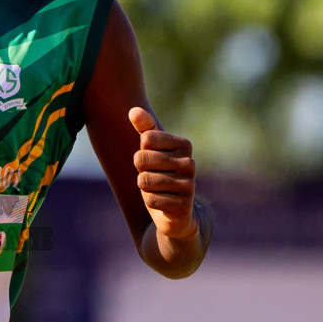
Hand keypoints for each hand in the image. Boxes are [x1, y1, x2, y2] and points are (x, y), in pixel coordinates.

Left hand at [128, 107, 197, 240]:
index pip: (145, 139)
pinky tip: (162, 203)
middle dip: (140, 170)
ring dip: (144, 187)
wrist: (176, 211)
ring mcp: (189, 185)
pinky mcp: (184, 206)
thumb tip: (133, 110)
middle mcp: (190, 163)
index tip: (153, 158)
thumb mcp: (152, 150)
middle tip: (152, 176)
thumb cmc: (161, 173)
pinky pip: (151, 200)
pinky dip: (151, 202)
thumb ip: (145, 128)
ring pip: (144, 181)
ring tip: (157, 189)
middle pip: (141, 159)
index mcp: (184, 144)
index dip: (141, 151)